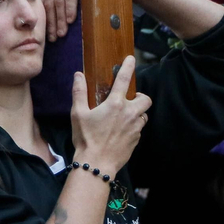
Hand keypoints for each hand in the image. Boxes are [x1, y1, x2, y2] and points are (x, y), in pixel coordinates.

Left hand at [37, 0, 114, 41]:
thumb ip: (57, 1)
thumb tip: (48, 24)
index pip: (43, 1)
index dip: (45, 19)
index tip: (48, 34)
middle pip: (49, 1)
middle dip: (52, 22)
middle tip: (55, 37)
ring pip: (58, 0)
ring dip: (60, 19)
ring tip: (62, 32)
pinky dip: (70, 9)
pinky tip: (70, 20)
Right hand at [69, 58, 150, 178]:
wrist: (97, 164)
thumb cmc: (86, 138)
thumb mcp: (78, 114)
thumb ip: (79, 92)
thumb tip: (78, 75)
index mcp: (115, 104)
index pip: (124, 79)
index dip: (128, 66)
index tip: (131, 58)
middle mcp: (129, 113)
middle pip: (145, 99)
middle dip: (140, 97)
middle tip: (129, 100)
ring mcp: (135, 128)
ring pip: (143, 115)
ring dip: (136, 114)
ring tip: (124, 118)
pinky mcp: (136, 140)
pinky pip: (139, 129)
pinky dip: (133, 127)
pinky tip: (120, 133)